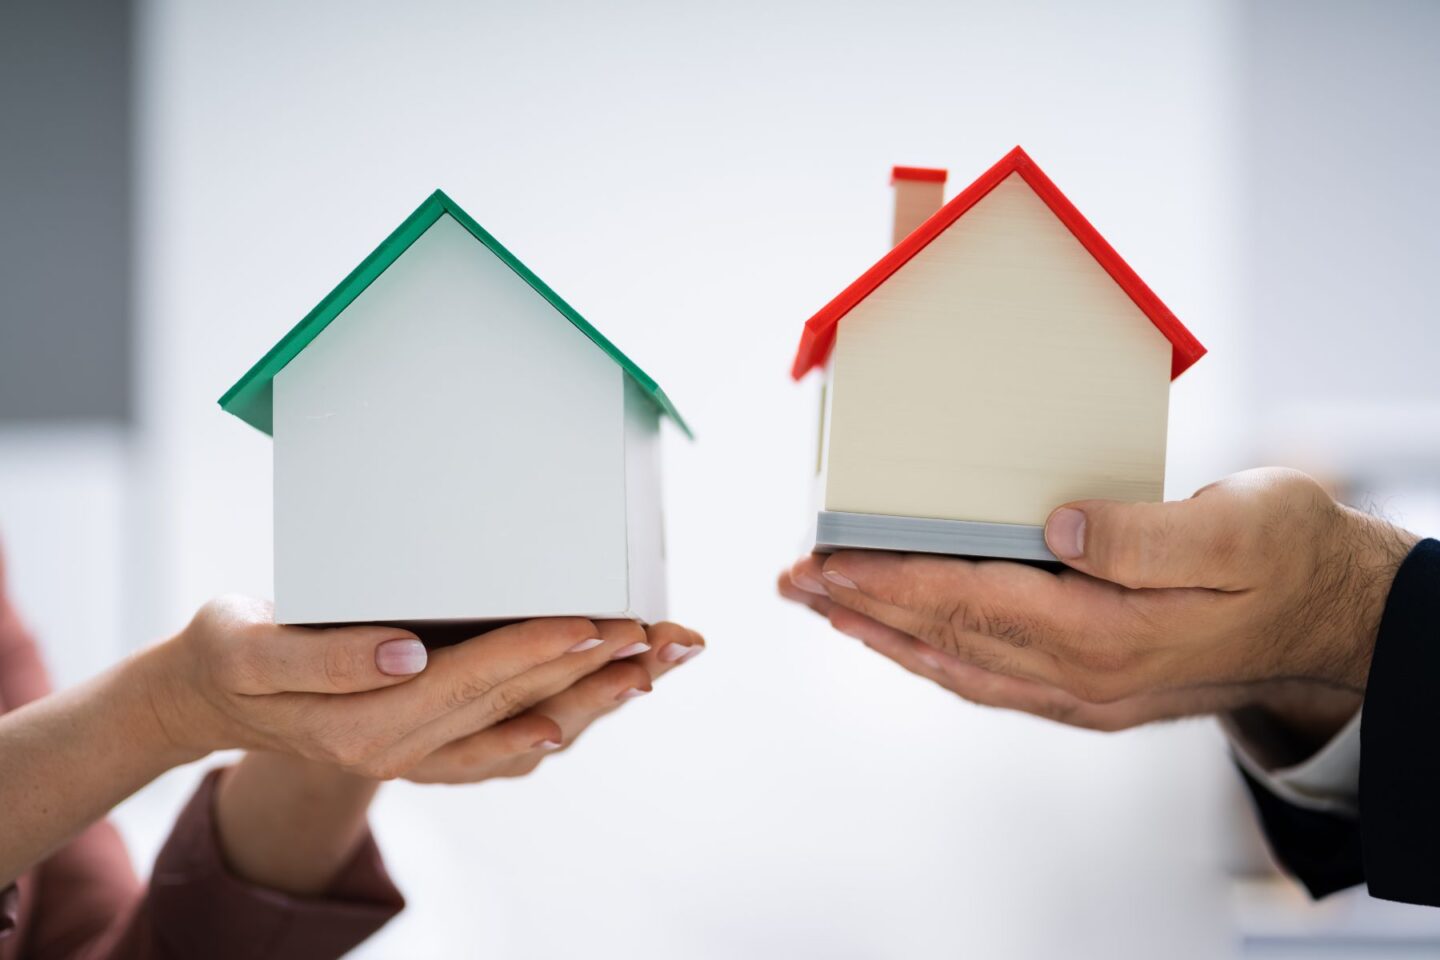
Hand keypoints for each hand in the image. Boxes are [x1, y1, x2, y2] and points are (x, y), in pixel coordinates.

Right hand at [210, 620, 703, 894]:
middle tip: (662, 635)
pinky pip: (511, 747)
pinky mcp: (433, 749)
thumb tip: (408, 656)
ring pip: (528, 728)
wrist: (214, 699)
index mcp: (365, 725)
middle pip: (518, 707)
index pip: (471, 681)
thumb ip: (325, 656)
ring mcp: (423, 756)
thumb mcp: (250, 647)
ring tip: (660, 660)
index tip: (595, 623)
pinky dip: (566, 720)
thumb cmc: (232, 657)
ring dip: (601, 695)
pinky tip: (607, 699)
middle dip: (597, 669)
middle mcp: (404, 750)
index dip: (536, 649)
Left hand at [781, 468, 1415, 713]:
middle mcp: (1087, 676)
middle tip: (794, 579)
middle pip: (948, 637)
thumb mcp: (1240, 524)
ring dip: (885, 635)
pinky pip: (991, 679)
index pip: (973, 600)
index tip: (828, 559)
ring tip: (827, 604)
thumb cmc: (1290, 556)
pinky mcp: (1092, 694)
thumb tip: (1060, 526)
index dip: (893, 578)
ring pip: (959, 665)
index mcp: (1113, 633)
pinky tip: (908, 640)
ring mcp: (1086, 695)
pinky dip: (935, 657)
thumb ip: (1146, 533)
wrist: (1334, 622)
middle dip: (863, 606)